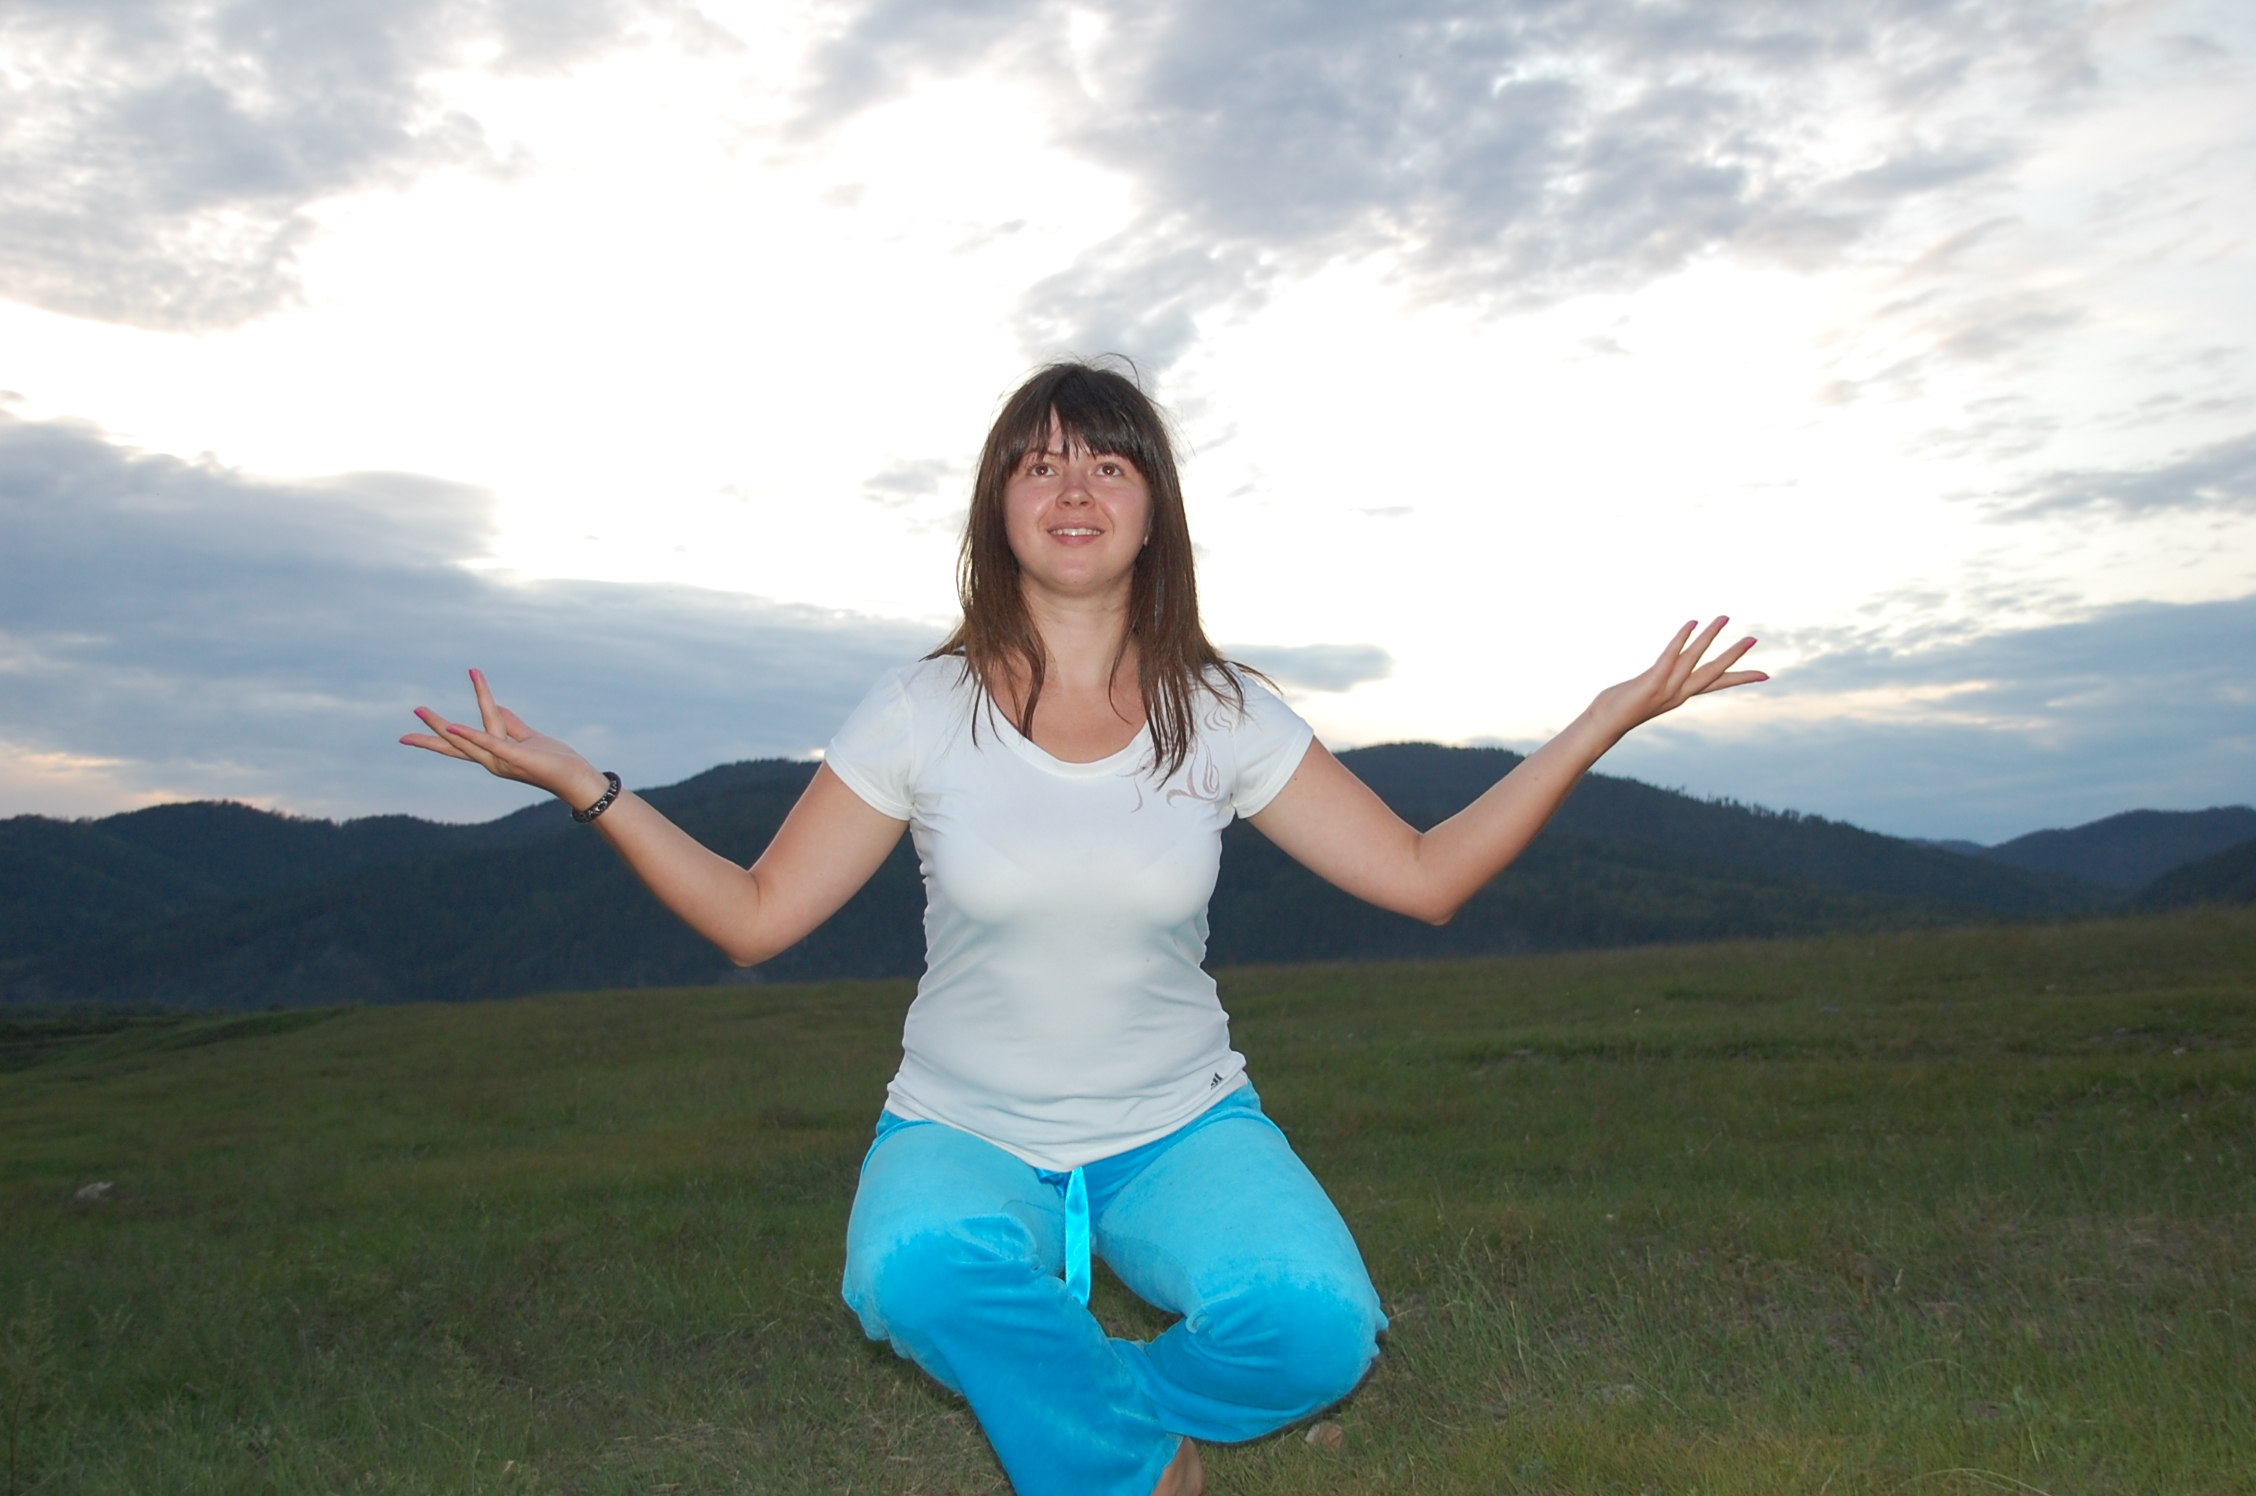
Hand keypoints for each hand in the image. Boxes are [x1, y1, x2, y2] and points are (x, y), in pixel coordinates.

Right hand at [399, 669, 609, 805]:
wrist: (575, 777)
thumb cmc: (553, 759)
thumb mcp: (527, 737)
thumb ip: (510, 722)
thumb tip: (495, 704)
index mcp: (493, 755)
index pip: (459, 745)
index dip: (436, 736)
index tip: (406, 736)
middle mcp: (492, 760)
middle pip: (454, 744)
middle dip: (431, 731)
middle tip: (412, 711)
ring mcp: (501, 760)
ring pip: (467, 740)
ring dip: (443, 725)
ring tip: (421, 710)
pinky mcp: (515, 756)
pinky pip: (491, 743)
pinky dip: (472, 735)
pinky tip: (454, 726)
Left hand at [1584, 618, 1766, 742]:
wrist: (1602, 724)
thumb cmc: (1620, 707)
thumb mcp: (1646, 693)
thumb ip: (1658, 683)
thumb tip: (1663, 675)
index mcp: (1680, 695)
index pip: (1716, 684)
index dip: (1740, 678)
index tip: (1765, 675)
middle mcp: (1678, 693)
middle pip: (1712, 672)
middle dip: (1733, 655)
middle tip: (1754, 639)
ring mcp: (1666, 689)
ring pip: (1694, 659)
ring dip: (1710, 637)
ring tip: (1723, 618)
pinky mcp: (1651, 683)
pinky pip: (1669, 657)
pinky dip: (1681, 639)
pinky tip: (1691, 623)